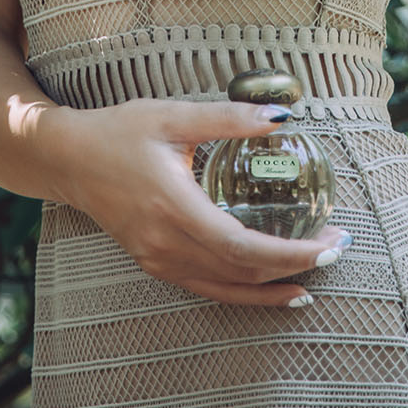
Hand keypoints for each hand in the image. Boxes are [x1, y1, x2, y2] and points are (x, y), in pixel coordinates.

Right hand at [49, 98, 349, 307]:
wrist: (70, 159)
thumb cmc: (120, 132)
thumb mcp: (174, 116)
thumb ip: (228, 118)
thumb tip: (281, 116)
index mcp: (174, 207)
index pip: (242, 247)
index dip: (290, 253)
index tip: (327, 243)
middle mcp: (167, 244)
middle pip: (241, 272)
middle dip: (295, 266)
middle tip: (337, 249)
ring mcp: (160, 259)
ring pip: (227, 288)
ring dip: (274, 286)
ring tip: (316, 276)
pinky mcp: (156, 263)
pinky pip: (209, 287)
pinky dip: (245, 292)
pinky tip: (271, 287)